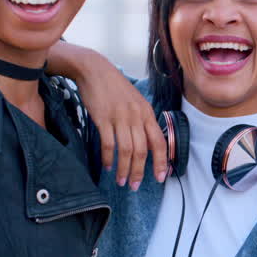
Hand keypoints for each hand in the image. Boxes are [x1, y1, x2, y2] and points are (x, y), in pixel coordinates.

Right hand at [49, 41, 166, 189]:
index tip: (160, 178)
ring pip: (126, 150)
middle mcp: (136, 116)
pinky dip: (109, 158)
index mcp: (147, 113)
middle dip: (139, 172)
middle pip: (143, 151)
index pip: (160, 142)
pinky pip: (109, 144)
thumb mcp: (135, 102)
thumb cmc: (114, 88)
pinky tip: (108, 167)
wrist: (94, 69)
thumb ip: (142, 121)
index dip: (161, 162)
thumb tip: (147, 144)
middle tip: (134, 186)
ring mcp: (120, 117)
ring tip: (121, 181)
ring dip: (124, 169)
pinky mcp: (103, 118)